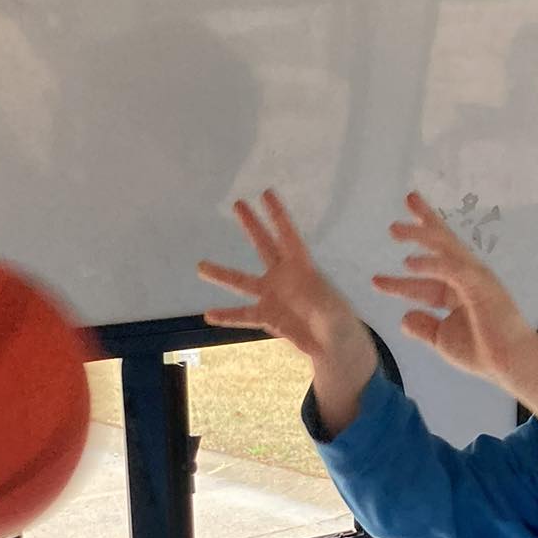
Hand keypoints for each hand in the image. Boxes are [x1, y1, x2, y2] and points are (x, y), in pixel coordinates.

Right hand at [199, 191, 364, 362]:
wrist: (331, 344)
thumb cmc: (337, 322)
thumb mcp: (331, 309)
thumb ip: (317, 303)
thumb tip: (300, 299)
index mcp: (302, 267)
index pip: (288, 236)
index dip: (278, 215)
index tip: (266, 193)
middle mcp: (282, 276)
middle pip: (264, 245)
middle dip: (252, 224)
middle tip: (238, 203)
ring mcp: (272, 295)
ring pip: (241, 282)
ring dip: (221, 273)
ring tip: (200, 266)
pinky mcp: (267, 316)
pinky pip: (243, 315)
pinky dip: (226, 316)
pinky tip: (209, 314)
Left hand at [381, 192, 537, 448]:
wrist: (511, 364)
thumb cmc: (484, 352)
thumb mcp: (443, 339)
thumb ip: (424, 328)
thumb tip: (404, 318)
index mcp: (459, 291)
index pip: (426, 280)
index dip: (400, 282)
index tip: (375, 281)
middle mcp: (467, 278)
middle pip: (441, 245)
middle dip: (422, 225)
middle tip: (407, 200)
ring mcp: (475, 277)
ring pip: (445, 248)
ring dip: (421, 234)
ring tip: (394, 229)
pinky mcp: (480, 284)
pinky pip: (451, 268)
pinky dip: (431, 263)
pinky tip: (409, 262)